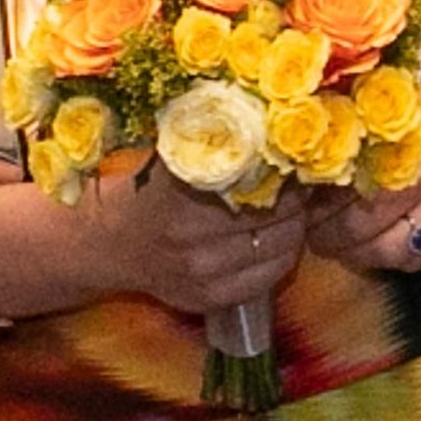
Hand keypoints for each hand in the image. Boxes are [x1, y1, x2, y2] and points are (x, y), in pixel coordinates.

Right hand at [93, 161, 308, 313]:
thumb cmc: (153, 189)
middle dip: (298, 200)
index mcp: (184, 192)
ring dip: (296, 228)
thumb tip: (270, 120)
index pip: (260, 182)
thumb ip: (216, 140)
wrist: (115, 242)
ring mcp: (202, 273)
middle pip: (276, 217)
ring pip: (279, 249)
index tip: (298, 161)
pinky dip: (283, 257)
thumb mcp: (176, 157)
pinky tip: (280, 240)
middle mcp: (192, 236)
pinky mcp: (209, 299)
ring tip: (296, 211)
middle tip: (304, 185)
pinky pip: (269, 278)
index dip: (288, 172)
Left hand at [306, 89, 420, 271]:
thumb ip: (352, 133)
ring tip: (337, 246)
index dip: (318, 203)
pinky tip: (371, 251)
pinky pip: (419, 262)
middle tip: (312, 234)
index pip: (350, 182)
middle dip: (330, 236)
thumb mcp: (393, 113)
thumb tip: (296, 165)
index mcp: (409, 134)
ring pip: (392, 252)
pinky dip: (389, 263)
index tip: (298, 209)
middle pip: (367, 223)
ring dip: (355, 256)